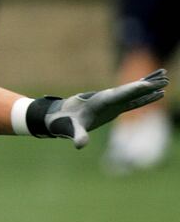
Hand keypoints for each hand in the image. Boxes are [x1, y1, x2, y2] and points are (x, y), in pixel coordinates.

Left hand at [31, 69, 167, 148]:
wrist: (55, 116)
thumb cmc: (62, 122)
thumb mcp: (70, 129)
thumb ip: (77, 136)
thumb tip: (80, 145)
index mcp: (99, 101)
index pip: (120, 94)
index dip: (134, 89)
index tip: (148, 84)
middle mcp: (107, 98)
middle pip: (131, 89)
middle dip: (148, 84)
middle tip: (165, 76)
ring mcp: (111, 103)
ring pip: (134, 93)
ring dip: (149, 86)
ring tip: (166, 78)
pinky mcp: (113, 108)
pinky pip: (133, 101)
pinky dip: (145, 97)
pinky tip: (157, 94)